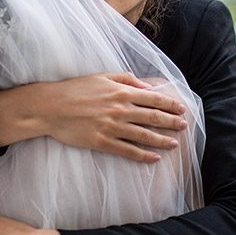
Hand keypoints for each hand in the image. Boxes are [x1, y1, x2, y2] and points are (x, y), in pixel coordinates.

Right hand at [0, 73, 187, 162]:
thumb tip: (146, 86)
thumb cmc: (76, 89)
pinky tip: (154, 158)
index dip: (170, 104)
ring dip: (162, 140)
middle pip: (153, 117)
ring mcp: (112, 127)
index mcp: (121, 91)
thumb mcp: (102, 76)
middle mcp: (120, 109)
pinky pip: (128, 150)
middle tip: (184, 126)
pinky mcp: (102, 142)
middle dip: (171, 122)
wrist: (51, 107)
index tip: (182, 108)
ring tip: (174, 144)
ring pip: (143, 135)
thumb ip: (126, 79)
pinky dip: (143, 155)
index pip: (153, 98)